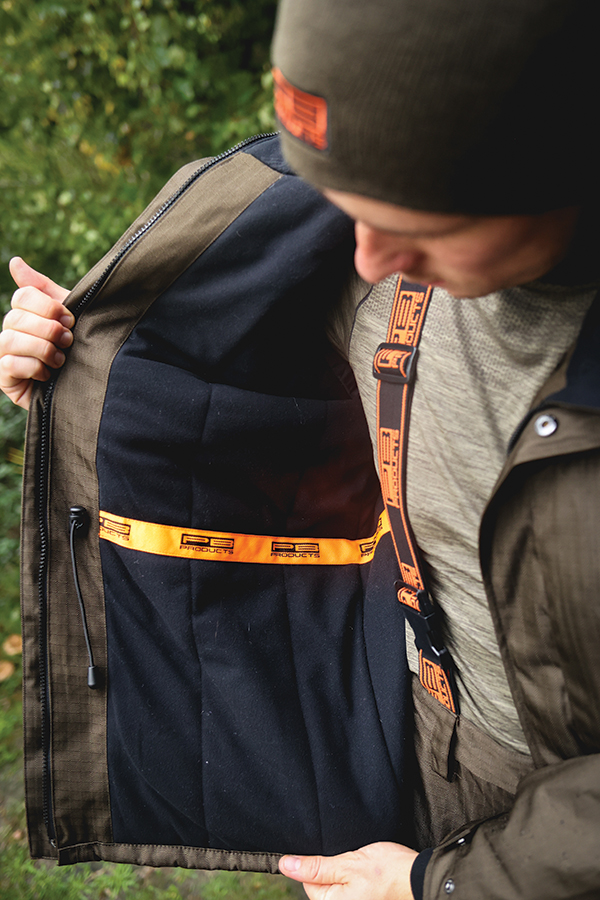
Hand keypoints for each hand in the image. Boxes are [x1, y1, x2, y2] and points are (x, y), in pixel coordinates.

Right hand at [0, 257, 71, 408]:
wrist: (89, 386)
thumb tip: (14, 261)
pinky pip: (9, 364)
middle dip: (47, 329)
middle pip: (15, 317)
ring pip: (10, 340)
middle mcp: (11, 333)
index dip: (47, 306)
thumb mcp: (67, 316)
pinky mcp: (5, 379)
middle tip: (69, 340)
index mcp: (26, 315)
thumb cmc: (79, 349)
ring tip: (61, 360)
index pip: (23, 295)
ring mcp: (4, 356)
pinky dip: (33, 367)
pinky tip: (48, 375)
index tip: (70, 319)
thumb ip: (44, 289)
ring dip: (42, 349)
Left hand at [279, 841, 418, 899]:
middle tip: (352, 858)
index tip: (335, 854)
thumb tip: (285, 865)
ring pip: (338, 883)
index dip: (318, 863)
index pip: (308, 882)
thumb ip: (315, 868)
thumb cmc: (387, 871)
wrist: (420, 877)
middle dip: (333, 866)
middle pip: (323, 884)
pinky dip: (356, 876)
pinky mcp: (367, 898)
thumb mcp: (347, 864)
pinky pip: (352, 887)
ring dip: (345, 869)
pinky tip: (368, 868)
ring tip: (362, 863)